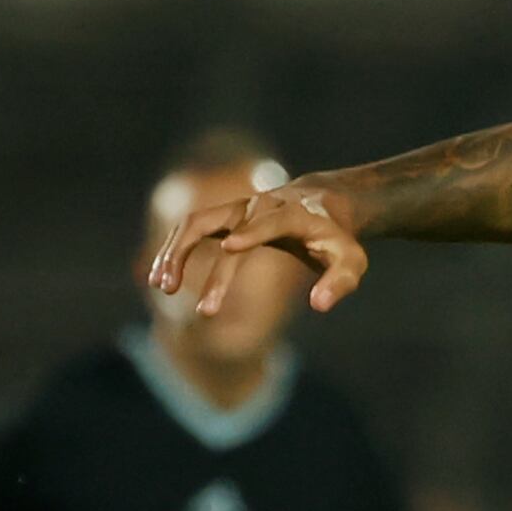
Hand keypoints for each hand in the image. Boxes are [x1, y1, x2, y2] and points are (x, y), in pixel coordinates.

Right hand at [148, 177, 366, 316]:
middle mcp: (258, 206)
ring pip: (195, 222)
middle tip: (199, 305)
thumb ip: (340, 281)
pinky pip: (190, 229)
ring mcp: (236, 209)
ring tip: (162, 286)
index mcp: (292, 213)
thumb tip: (319, 305)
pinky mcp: (223, 216)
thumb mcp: (352, 261)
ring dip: (175, 252)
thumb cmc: (337, 240)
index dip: (252, 231)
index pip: (270, 220)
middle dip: (202, 257)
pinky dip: (173, 250)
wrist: (322, 206)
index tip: (230, 246)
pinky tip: (160, 277)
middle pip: (218, 221)